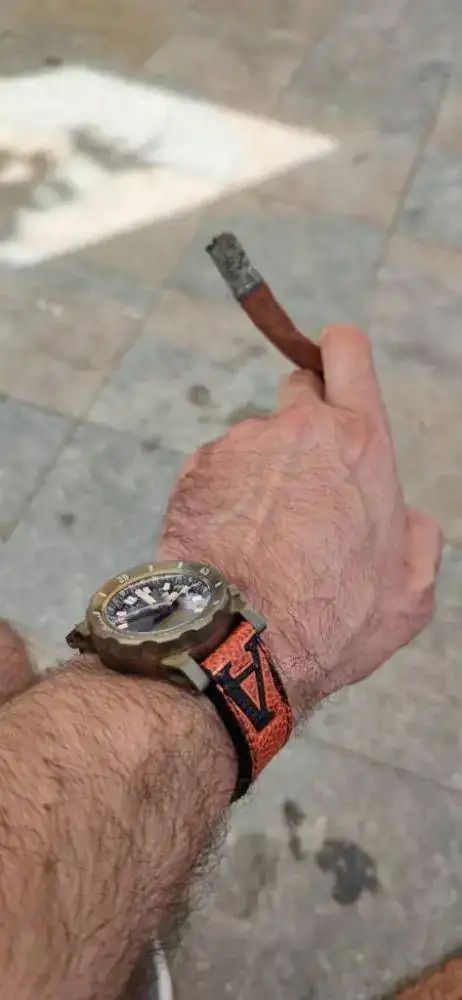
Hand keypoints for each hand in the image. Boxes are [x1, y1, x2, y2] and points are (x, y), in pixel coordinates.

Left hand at [159, 326, 442, 719]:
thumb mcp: (410, 590)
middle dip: (306, 422)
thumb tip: (403, 517)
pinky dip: (225, 494)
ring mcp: (239, 446)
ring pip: (255, 440)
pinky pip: (217, 469)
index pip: (348, 353)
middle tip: (307, 479)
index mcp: (359, 443)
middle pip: (299, 390)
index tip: (335, 362)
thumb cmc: (334, 619)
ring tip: (263, 536)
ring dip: (262, 470)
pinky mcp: (194, 471)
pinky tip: (231, 542)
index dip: (342, 353)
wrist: (240, 643)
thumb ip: (415, 536)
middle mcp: (298, 429)